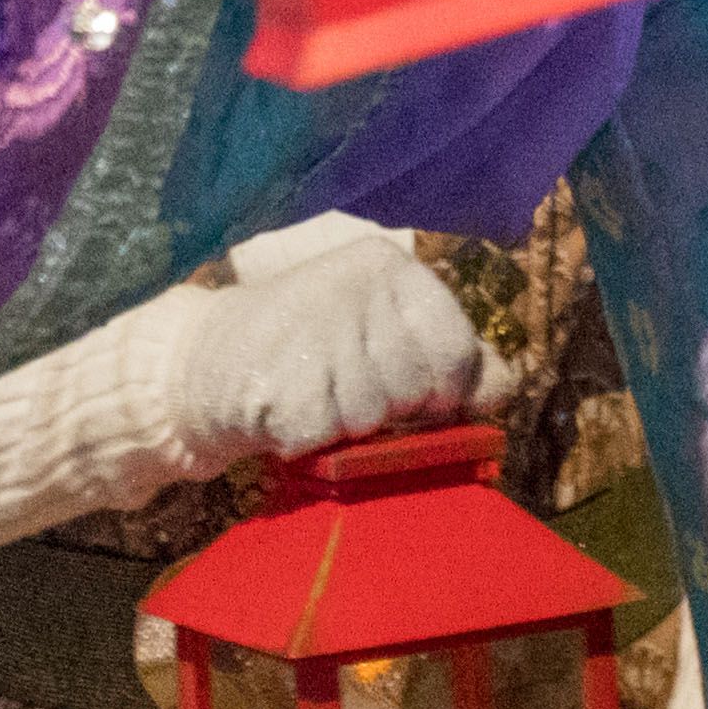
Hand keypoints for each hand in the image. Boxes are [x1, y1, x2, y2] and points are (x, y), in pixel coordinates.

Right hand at [148, 221, 511, 473]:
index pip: (458, 350)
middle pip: (415, 389)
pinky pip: (324, 438)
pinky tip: (284, 411)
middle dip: (388, 410)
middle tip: (343, 388)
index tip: (412, 394)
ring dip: (344, 427)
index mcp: (389, 267)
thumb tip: (503, 387)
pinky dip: (307, 441)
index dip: (442, 390)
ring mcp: (312, 330)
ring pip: (371, 417)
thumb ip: (450, 355)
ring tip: (312, 394)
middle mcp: (353, 286)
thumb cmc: (311, 346)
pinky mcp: (276, 382)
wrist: (203, 358)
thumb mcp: (382, 330)